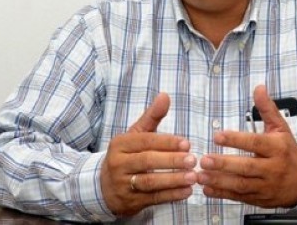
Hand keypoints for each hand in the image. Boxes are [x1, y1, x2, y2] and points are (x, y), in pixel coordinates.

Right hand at [100, 92, 196, 215]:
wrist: (103, 187)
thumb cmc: (127, 156)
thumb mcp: (135, 135)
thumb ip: (152, 117)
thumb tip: (165, 95)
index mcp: (120, 144)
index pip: (146, 141)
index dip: (167, 142)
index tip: (187, 143)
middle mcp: (118, 164)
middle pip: (147, 161)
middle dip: (171, 161)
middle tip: (193, 160)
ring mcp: (123, 184)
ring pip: (149, 182)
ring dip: (173, 180)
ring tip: (193, 177)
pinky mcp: (130, 202)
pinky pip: (152, 198)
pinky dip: (171, 196)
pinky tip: (186, 192)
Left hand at [197, 85, 296, 207]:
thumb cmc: (288, 151)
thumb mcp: (281, 128)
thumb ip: (267, 109)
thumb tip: (259, 87)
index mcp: (277, 148)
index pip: (255, 143)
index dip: (236, 140)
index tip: (217, 136)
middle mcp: (273, 168)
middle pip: (247, 167)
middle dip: (224, 164)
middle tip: (204, 160)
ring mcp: (266, 186)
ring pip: (242, 185)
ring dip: (220, 181)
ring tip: (201, 175)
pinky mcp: (260, 199)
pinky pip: (240, 197)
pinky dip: (223, 195)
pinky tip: (207, 188)